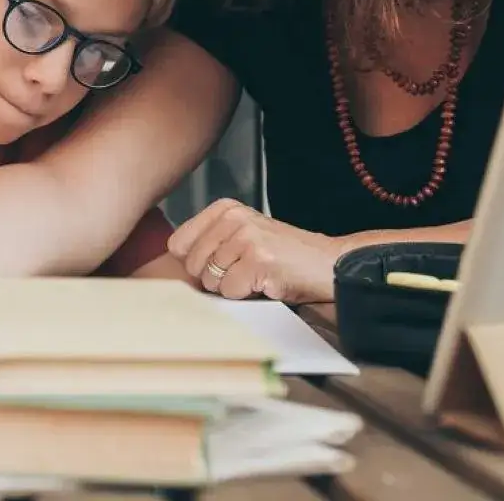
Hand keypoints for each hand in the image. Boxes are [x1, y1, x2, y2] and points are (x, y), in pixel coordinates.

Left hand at [167, 199, 342, 303]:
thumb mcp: (241, 235)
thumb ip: (209, 242)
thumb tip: (176, 263)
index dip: (196, 262)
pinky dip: (246, 294)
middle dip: (214, 278)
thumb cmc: (283, 256)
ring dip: (233, 286)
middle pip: (193, 265)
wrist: (326, 263)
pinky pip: (230, 290)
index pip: (178, 243)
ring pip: (211, 280)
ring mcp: (245, 237)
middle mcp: (233, 218)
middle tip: (244, 271)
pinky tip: (265, 282)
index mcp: (224, 209)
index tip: (221, 262)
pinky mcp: (257, 260)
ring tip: (256, 274)